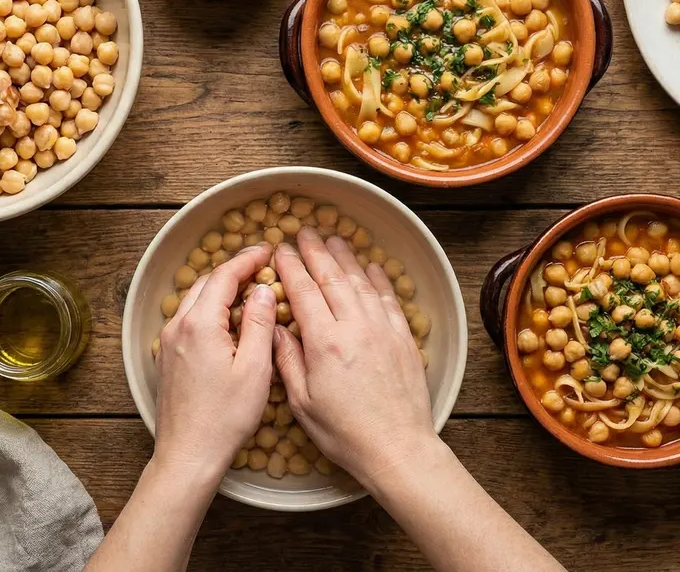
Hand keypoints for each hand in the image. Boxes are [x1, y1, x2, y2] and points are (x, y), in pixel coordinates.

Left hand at [154, 243, 277, 480]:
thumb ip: (259, 323)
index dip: (247, 259)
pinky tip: (227, 323)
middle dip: (234, 271)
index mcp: (199, 324)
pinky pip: (187, 321)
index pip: (224, 276)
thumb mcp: (255, 368)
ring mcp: (168, 343)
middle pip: (206, 284)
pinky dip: (208, 311)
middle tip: (261, 268)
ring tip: (248, 292)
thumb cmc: (225, 417)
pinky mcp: (167, 359)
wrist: (188, 455)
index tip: (268, 250)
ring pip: (194, 301)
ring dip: (220, 291)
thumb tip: (263, 290)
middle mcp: (177, 327)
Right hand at [271, 227, 436, 483]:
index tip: (280, 250)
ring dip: (345, 258)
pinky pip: (388, 299)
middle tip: (305, 232)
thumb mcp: (303, 403)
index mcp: (324, 342)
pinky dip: (378, 279)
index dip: (290, 266)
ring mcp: (382, 330)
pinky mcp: (403, 339)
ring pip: (361, 282)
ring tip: (333, 240)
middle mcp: (355, 327)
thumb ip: (287, 359)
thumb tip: (276, 328)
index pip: (304, 291)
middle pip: (332, 277)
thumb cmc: (345, 433)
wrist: (397, 448)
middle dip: (315, 251)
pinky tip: (372, 267)